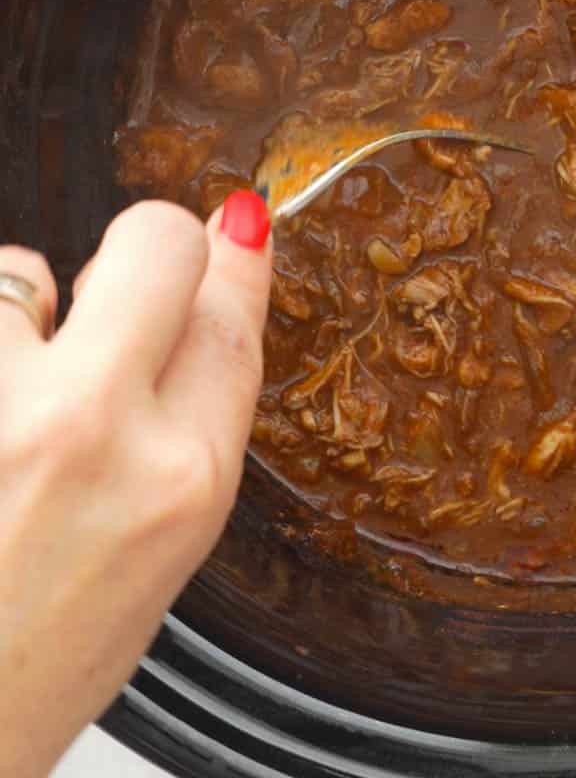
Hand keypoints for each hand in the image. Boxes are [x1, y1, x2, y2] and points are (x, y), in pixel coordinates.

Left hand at [0, 195, 271, 777]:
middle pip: (158, 246)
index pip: (232, 321)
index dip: (236, 263)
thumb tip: (205, 313)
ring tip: (7, 385)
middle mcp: (92, 431)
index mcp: (180, 483)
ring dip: (17, 309)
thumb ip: (191, 420)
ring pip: (21, 269)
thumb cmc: (30, 666)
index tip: (237, 223)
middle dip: (150, 247)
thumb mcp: (158, 551)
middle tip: (115, 286)